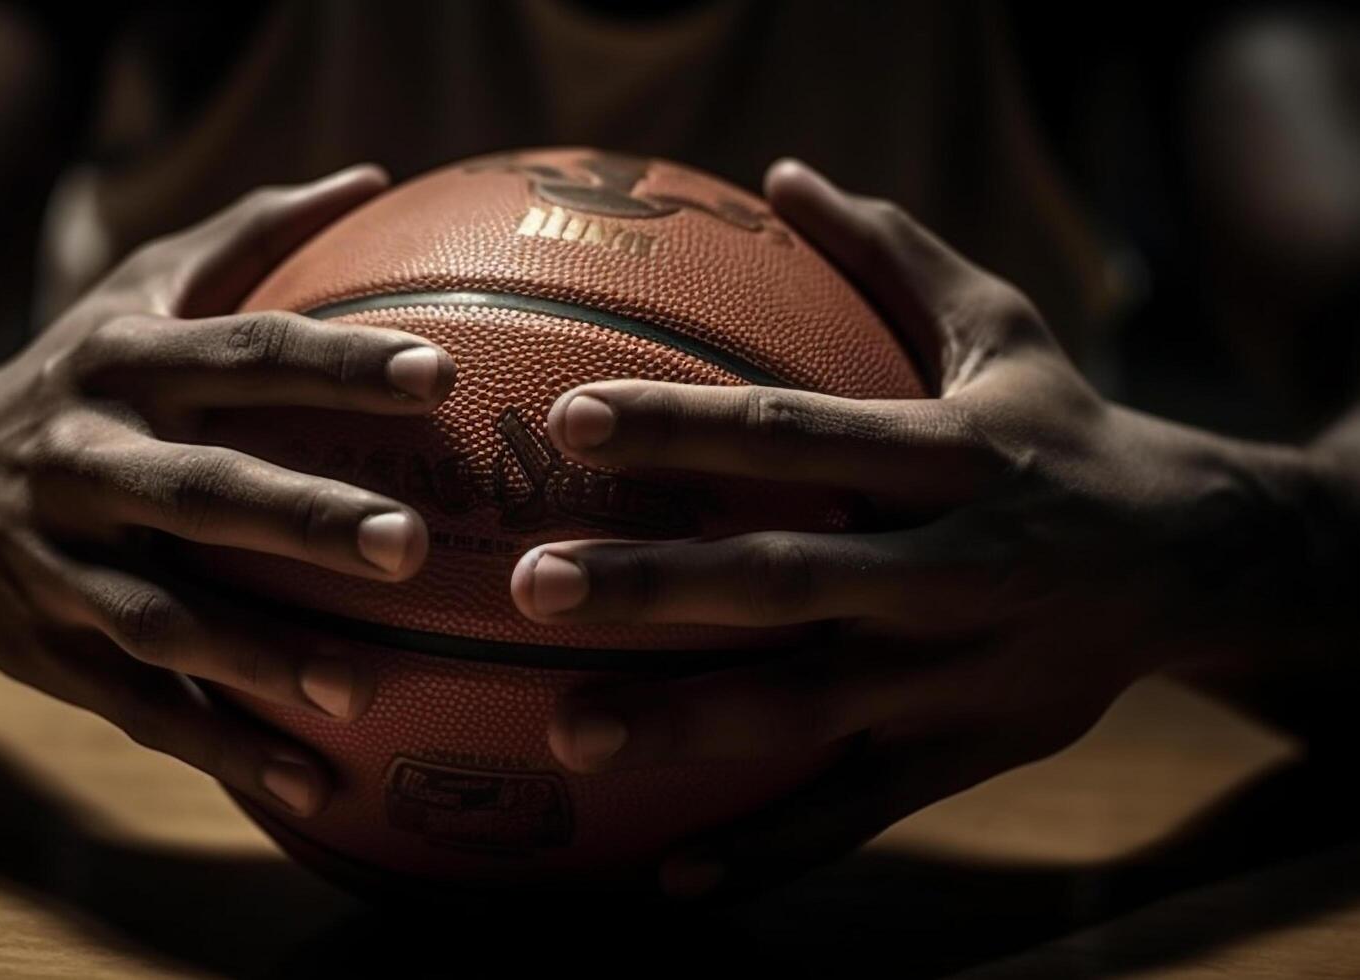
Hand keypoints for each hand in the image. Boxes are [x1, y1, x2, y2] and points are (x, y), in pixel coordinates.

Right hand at [0, 165, 454, 817]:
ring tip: (363, 692)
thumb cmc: (75, 372)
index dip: (334, 363)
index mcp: (120, 363)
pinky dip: (219, 744)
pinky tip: (308, 782)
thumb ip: (250, 235)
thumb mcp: (136, 288)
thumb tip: (372, 175)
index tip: (437, 375)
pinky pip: (138, 704)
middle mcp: (83, 460)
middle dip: (300, 518)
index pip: (242, 353)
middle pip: (198, 490)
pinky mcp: (41, 648)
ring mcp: (54, 563)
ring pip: (159, 616)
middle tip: (409, 546)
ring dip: (256, 656)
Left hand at [509, 160, 1329, 897]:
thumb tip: (783, 173)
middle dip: (658, 588)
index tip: (569, 419)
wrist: (1202, 558)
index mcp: (950, 457)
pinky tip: (671, 875)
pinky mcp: (970, 753)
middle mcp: (951, 569)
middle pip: (787, 581)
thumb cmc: (1065, 432)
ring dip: (687, 727)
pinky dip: (770, 849)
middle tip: (529, 587)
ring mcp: (959, 673)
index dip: (685, 428)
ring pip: (810, 711)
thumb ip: (891, 255)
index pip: (797, 437)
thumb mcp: (1001, 327)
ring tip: (565, 734)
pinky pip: (860, 811)